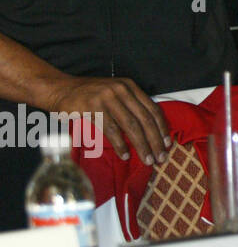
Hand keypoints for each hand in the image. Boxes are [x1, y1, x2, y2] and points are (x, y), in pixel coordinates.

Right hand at [45, 75, 171, 164]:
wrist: (60, 89)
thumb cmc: (89, 95)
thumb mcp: (114, 94)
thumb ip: (129, 106)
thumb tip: (148, 130)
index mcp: (130, 86)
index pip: (153, 108)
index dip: (162, 127)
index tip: (168, 143)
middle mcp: (122, 90)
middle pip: (145, 119)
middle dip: (155, 140)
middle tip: (161, 157)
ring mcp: (107, 97)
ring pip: (131, 125)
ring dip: (141, 145)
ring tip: (147, 159)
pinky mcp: (93, 107)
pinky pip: (111, 129)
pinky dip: (120, 144)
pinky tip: (125, 155)